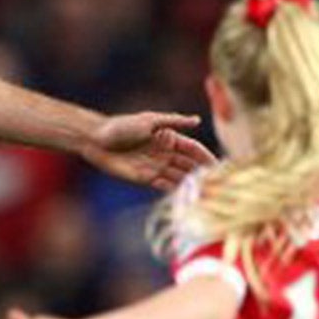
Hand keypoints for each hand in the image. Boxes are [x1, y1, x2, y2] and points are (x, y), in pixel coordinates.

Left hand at [81, 112, 214, 190]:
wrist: (97, 140)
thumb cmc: (122, 125)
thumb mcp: (149, 120)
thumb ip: (174, 121)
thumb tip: (197, 120)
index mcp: (170, 138)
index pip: (194, 150)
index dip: (206, 158)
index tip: (221, 167)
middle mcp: (166, 153)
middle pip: (189, 165)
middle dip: (203, 175)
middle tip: (219, 186)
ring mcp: (156, 167)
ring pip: (179, 177)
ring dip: (192, 186)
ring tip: (207, 195)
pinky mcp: (145, 178)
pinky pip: (164, 186)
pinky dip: (175, 191)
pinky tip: (187, 198)